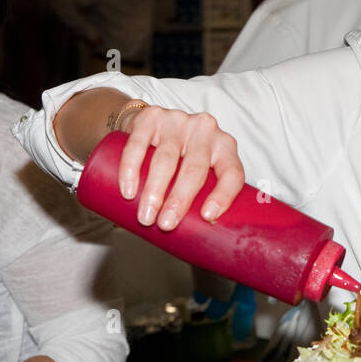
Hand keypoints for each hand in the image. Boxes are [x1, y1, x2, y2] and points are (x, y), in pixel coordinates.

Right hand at [117, 106, 244, 230]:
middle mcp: (205, 130)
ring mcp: (177, 120)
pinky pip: (138, 144)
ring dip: (154, 191)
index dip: (223, 195)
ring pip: (166, 158)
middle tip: (165, 225)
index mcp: (224, 147)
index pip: (232, 171)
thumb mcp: (199, 172)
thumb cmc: (180, 161)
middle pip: (195, 168)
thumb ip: (200, 199)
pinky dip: (131, 169)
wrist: (149, 126)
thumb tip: (198, 245)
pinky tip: (128, 189)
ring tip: (146, 216)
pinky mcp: (150, 117)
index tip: (207, 217)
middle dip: (179, 200)